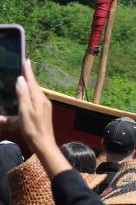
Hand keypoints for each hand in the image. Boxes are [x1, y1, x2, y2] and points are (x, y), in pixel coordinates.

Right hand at [1, 60, 68, 177]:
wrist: (44, 144)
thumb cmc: (33, 129)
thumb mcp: (25, 111)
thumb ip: (23, 95)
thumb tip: (21, 79)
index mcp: (39, 99)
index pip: (32, 82)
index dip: (28, 71)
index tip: (26, 61)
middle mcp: (44, 100)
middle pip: (34, 85)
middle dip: (29, 76)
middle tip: (24, 65)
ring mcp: (45, 106)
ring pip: (35, 91)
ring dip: (30, 84)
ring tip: (24, 77)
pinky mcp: (43, 112)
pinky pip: (36, 98)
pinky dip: (30, 92)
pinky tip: (27, 93)